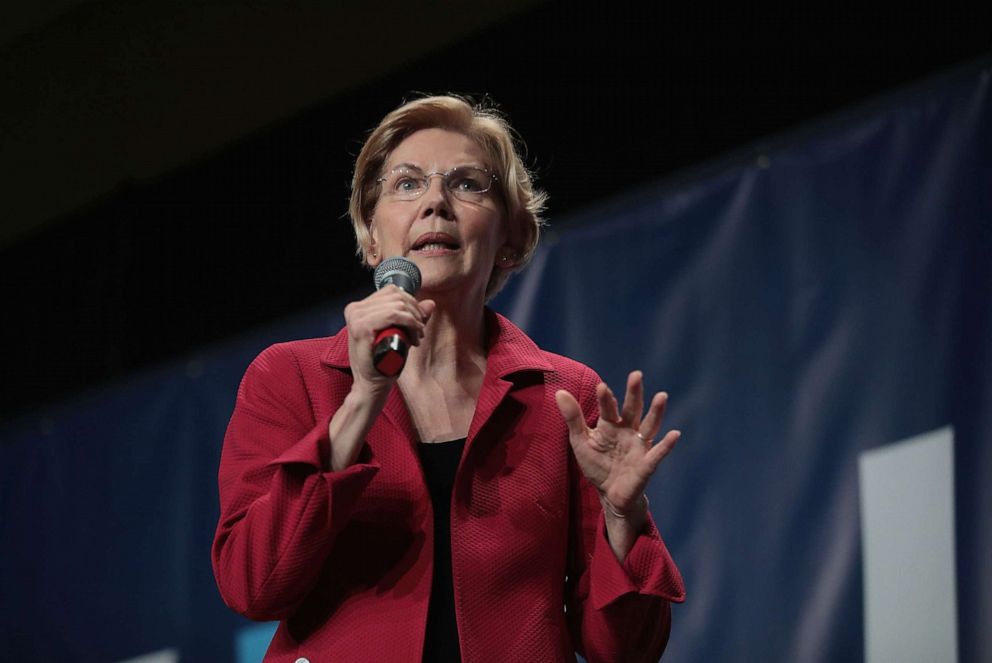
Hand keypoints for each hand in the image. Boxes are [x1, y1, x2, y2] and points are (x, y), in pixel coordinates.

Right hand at [343, 286, 434, 393]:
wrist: (371, 384)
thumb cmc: (383, 360)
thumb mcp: (399, 334)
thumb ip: (413, 317)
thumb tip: (430, 303)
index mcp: (359, 307)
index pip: (391, 291)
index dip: (411, 303)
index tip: (418, 322)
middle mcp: (354, 309)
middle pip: (396, 296)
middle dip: (415, 312)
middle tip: (419, 332)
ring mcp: (356, 317)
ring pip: (397, 304)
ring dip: (414, 320)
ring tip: (417, 336)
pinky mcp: (362, 327)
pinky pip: (393, 315)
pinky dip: (409, 323)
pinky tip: (414, 335)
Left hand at [556, 371, 679, 516]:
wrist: (609, 494)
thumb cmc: (596, 464)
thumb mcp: (581, 441)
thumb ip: (573, 417)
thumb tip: (559, 392)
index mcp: (611, 424)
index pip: (608, 408)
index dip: (606, 398)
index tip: (601, 387)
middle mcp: (628, 431)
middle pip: (632, 409)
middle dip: (634, 393)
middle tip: (636, 375)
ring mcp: (639, 446)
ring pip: (649, 426)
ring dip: (656, 412)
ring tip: (662, 396)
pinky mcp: (646, 464)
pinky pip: (658, 453)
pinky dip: (666, 445)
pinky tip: (674, 434)